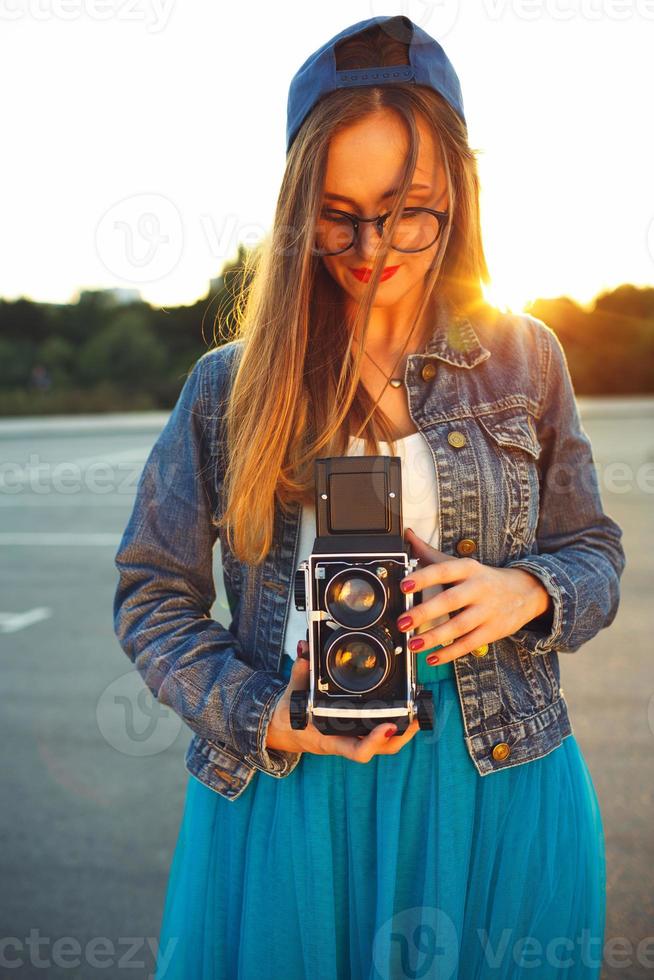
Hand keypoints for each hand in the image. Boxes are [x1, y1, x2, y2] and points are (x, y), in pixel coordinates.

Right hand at [265, 640, 420, 760]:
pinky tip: (406, 712)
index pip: (356, 750)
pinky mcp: (357, 733)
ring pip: (385, 745)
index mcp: (330, 739)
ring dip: (403, 732)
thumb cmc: (290, 716)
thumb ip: (300, 672)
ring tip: (418, 712)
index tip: (388, 726)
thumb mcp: (292, 694)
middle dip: (401, 736)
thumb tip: (304, 649)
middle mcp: (345, 742)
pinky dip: (395, 725)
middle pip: (380, 749)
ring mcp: (353, 739)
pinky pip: (380, 735)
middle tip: (416, 716)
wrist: (284, 731)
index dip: (375, 741)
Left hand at [399, 527, 552, 663]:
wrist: (526, 592)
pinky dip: (450, 652)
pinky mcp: (493, 630)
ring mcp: (487, 611)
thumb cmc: (484, 578)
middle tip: (402, 621)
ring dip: (434, 637)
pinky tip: (433, 658)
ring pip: (459, 626)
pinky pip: (469, 644)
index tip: (404, 585)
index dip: (423, 578)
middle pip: (450, 601)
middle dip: (425, 612)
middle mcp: (478, 588)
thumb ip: (431, 553)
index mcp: (468, 569)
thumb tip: (407, 534)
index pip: (443, 571)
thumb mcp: (462, 563)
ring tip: (414, 644)